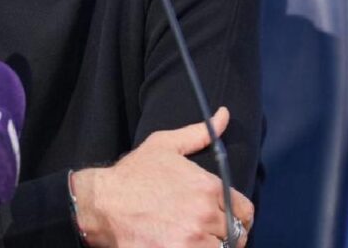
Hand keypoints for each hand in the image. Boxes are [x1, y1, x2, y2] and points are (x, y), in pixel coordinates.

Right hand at [72, 107, 253, 247]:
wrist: (102, 203)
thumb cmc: (132, 175)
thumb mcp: (164, 146)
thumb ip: (199, 133)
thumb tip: (224, 114)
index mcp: (208, 186)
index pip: (245, 212)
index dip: (237, 216)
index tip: (224, 219)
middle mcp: (205, 214)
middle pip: (235, 235)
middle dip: (223, 234)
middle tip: (205, 231)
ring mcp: (192, 239)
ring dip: (212, 247)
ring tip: (194, 240)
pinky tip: (183, 245)